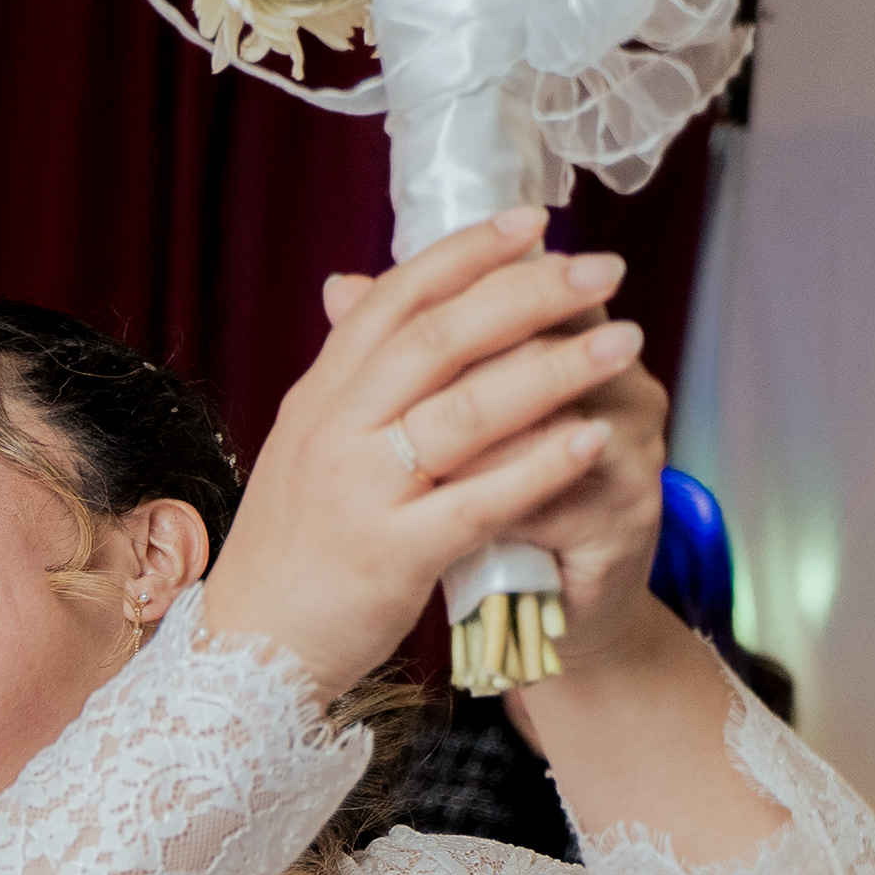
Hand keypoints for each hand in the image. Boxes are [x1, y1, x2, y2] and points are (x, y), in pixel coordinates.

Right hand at [199, 210, 644, 693]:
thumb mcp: (303, 444)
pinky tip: (591, 440)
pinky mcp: (391, 556)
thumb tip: (350, 285)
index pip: (390, 301)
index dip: (464, 255)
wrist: (249, 651)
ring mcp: (360, 494)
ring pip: (467, 412)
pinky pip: (478, 500)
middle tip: (601, 270)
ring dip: (554, 369)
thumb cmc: (291, 549)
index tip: (533, 224)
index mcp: (317, 399)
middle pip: (438, 340)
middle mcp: (333, 434)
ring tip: (625, 342)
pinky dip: (539, 466)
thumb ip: (346, 372)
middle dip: (528, 295)